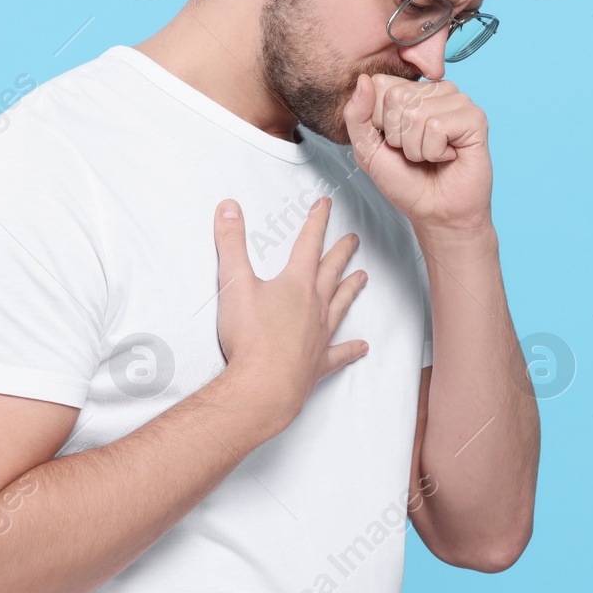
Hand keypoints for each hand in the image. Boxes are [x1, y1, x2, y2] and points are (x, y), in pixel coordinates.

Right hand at [211, 194, 368, 432]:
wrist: (263, 387)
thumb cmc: (251, 338)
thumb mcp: (234, 283)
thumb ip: (231, 243)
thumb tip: (230, 209)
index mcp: (296, 284)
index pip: (309, 243)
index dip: (317, 221)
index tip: (326, 205)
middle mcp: (314, 306)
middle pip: (331, 271)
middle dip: (340, 252)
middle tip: (353, 239)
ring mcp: (319, 335)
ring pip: (340, 305)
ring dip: (350, 289)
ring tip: (362, 278)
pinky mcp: (317, 363)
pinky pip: (339, 353)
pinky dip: (351, 349)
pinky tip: (363, 347)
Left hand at [341, 73, 493, 233]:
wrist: (435, 212)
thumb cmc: (406, 181)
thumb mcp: (367, 149)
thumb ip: (357, 115)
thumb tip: (362, 80)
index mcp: (412, 92)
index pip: (379, 84)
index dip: (378, 121)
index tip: (394, 141)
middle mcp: (436, 91)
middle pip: (396, 97)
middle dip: (398, 136)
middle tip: (416, 152)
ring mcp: (458, 101)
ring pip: (416, 112)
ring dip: (416, 147)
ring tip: (431, 156)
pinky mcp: (475, 118)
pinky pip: (437, 126)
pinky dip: (434, 151)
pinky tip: (448, 156)